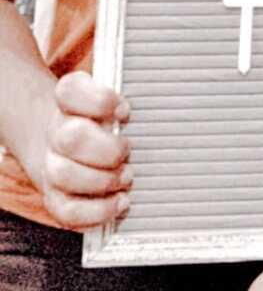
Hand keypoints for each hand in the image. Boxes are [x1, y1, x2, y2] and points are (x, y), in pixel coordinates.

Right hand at [31, 72, 131, 229]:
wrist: (74, 149)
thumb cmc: (108, 121)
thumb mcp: (118, 100)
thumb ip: (136, 94)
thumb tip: (170, 96)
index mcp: (71, 101)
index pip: (70, 90)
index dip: (99, 101)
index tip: (126, 110)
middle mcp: (58, 131)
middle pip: (71, 137)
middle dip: (107, 149)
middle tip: (128, 151)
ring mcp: (53, 165)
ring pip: (64, 174)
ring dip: (102, 180)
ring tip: (127, 177)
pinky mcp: (56, 198)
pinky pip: (68, 211)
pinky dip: (97, 211)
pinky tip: (120, 202)